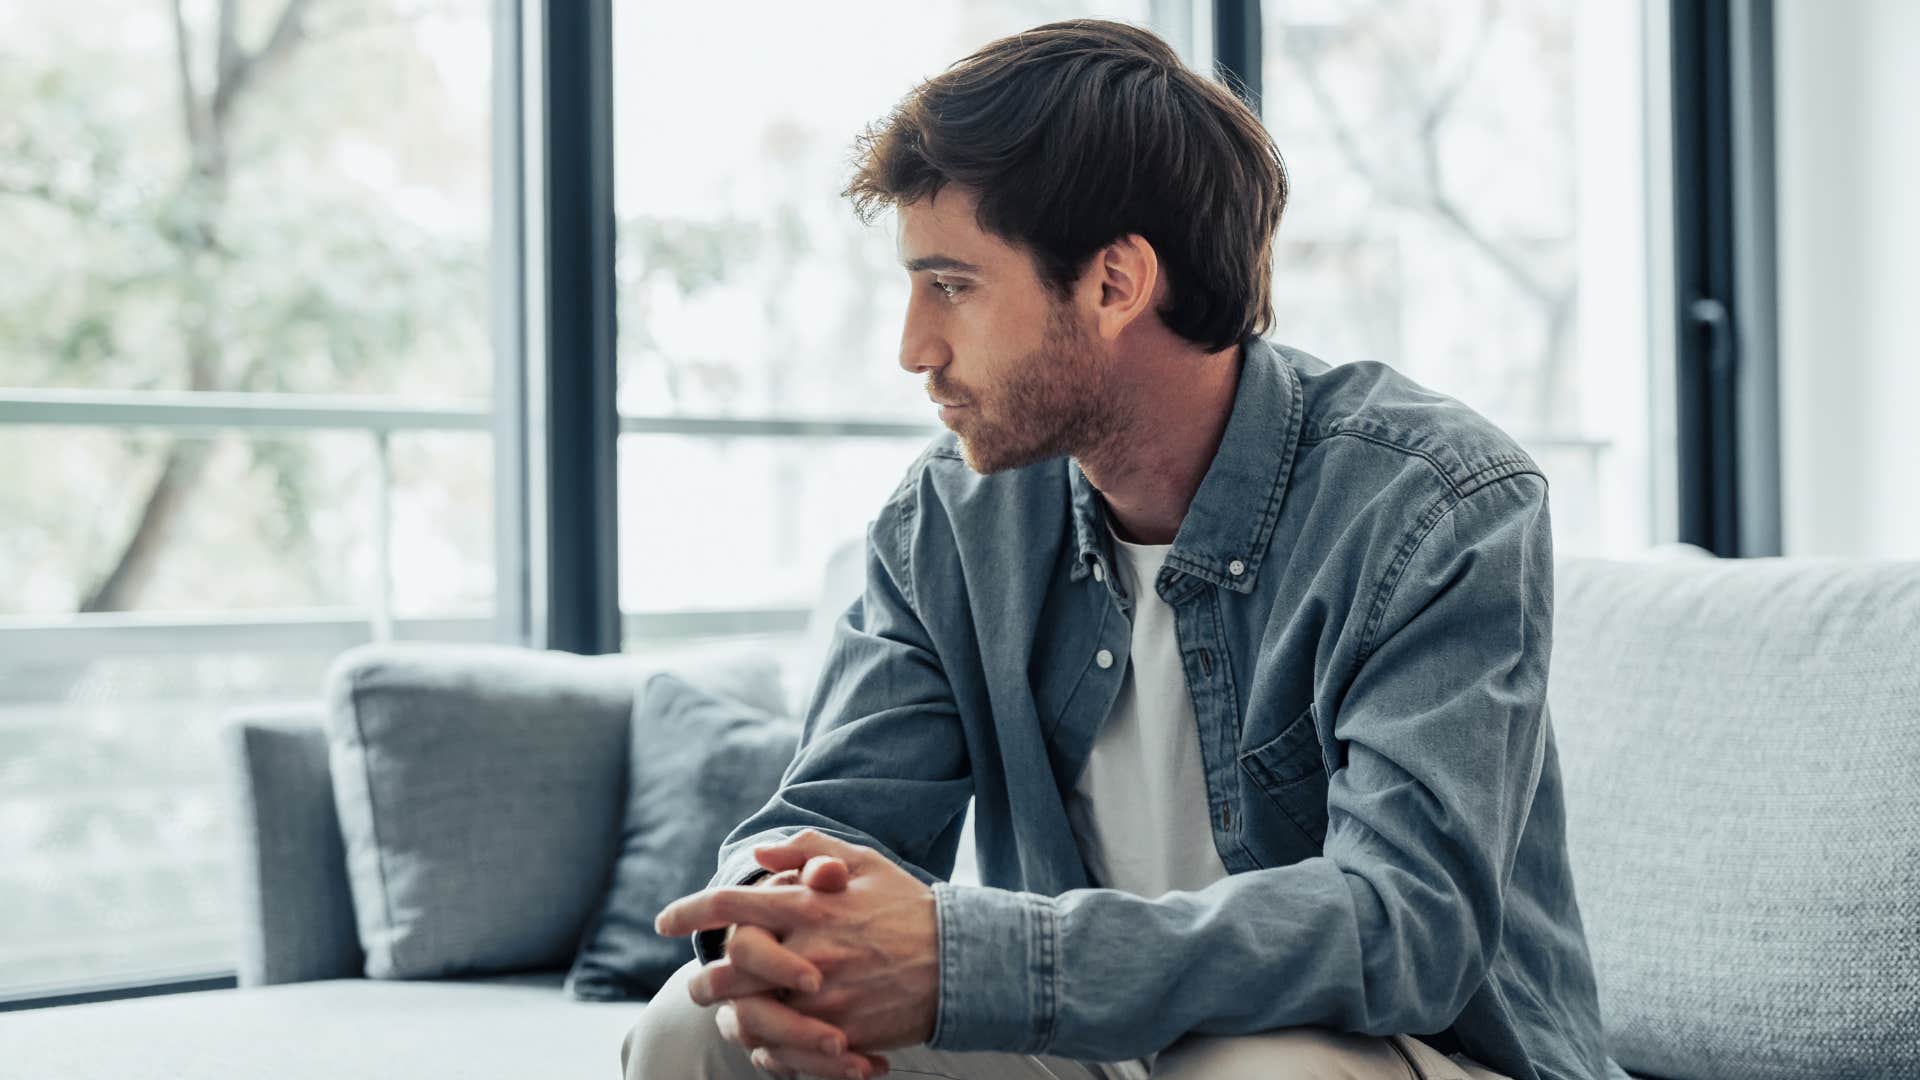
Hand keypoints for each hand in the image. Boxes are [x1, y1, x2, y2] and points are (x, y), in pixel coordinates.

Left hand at [657, 830, 939, 1074]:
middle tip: (697, 982)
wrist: (960, 962)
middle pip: (726, 970)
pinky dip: (767, 1045)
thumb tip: (761, 855)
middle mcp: (808, 951)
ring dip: (729, 1015)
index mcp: (809, 906)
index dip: (688, 911)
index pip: (730, 905)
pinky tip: (766, 1038)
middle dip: (702, 979)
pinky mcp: (838, 1033)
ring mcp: (822, 997)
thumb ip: (809, 850)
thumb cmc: (907, 907)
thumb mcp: (863, 863)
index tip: (663, 921)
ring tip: (727, 1015)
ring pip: (747, 1014)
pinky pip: (783, 1048)